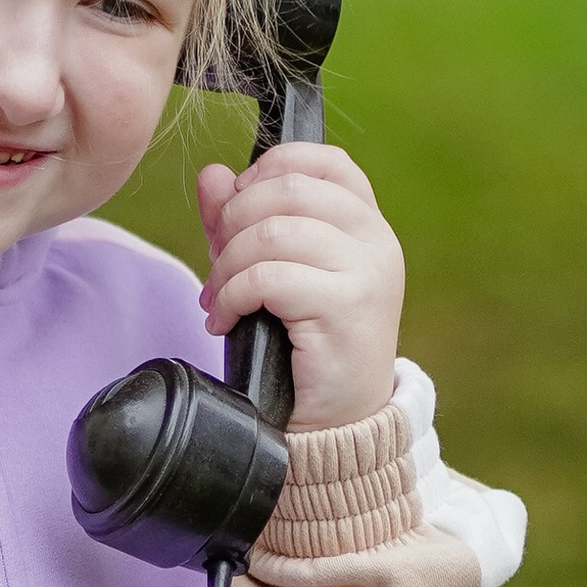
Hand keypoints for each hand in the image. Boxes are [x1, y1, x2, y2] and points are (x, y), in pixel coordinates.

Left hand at [197, 141, 403, 435]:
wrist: (342, 427)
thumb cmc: (307, 353)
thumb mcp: (276, 276)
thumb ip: (244, 223)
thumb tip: (211, 175)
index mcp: (367, 224)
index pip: (323, 159)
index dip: (268, 169)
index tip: (237, 208)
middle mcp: (375, 240)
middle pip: (287, 189)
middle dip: (234, 222)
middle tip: (217, 265)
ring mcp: (366, 271)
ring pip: (273, 232)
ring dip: (228, 265)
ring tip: (218, 299)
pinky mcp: (346, 307)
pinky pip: (269, 278)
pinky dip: (233, 295)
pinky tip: (224, 321)